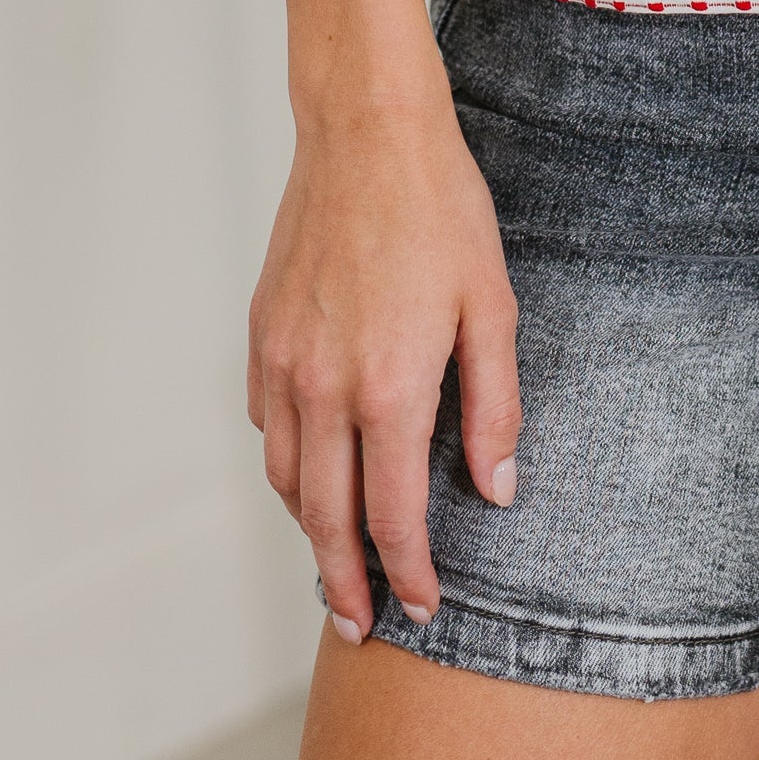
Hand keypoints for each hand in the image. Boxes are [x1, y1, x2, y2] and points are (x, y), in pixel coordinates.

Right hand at [247, 69, 521, 639]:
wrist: (367, 133)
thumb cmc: (440, 210)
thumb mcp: (491, 306)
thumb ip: (495, 406)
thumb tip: (497, 488)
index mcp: (388, 388)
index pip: (393, 516)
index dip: (408, 573)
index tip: (422, 608)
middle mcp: (323, 388)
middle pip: (325, 519)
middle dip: (345, 582)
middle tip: (361, 627)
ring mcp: (283, 363)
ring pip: (285, 479)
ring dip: (309, 531)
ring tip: (336, 561)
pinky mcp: (261, 335)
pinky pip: (265, 425)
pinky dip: (285, 466)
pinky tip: (309, 472)